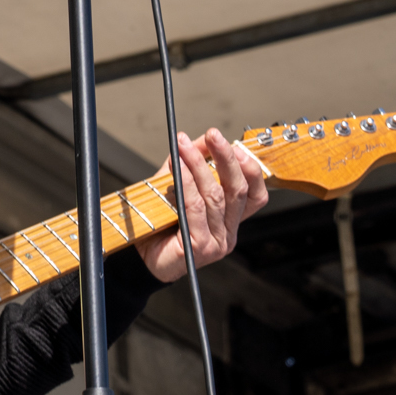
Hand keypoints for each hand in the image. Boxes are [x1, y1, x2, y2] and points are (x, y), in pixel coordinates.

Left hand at [136, 128, 268, 281]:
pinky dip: (186, 183)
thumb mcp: (177, 189)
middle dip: (226, 158)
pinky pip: (195, 208)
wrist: (140, 259)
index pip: (256, 195)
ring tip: (184, 146)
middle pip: (238, 190)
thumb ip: (190, 166)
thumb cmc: (160, 225)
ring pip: (216, 196)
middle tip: (213, 135)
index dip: (250, 168)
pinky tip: (178, 167)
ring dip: (199, 166)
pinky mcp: (200, 247)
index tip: (234, 144)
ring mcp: (217, 243)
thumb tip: (199, 140)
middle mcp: (228, 234)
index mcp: (230, 221)